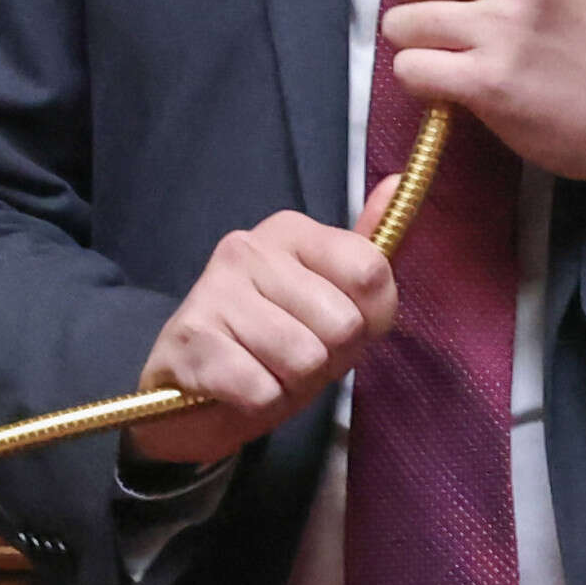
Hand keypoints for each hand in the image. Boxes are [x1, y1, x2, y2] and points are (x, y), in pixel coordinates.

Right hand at [126, 212, 396, 468]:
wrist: (187, 398)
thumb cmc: (268, 347)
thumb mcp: (326, 304)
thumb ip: (364, 257)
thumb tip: (397, 183)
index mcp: (290, 231)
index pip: (371, 271)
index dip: (372, 320)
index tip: (341, 328)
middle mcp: (249, 248)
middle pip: (344, 324)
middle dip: (329, 358)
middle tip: (293, 357)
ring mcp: (215, 290)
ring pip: (305, 359)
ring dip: (293, 383)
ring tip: (266, 370)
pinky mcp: (191, 339)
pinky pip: (264, 390)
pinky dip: (260, 402)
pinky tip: (239, 386)